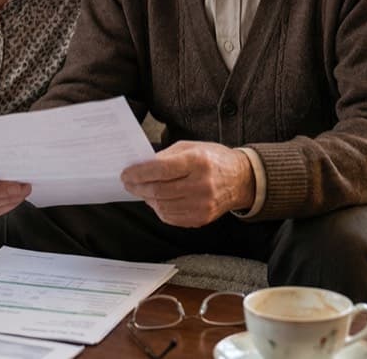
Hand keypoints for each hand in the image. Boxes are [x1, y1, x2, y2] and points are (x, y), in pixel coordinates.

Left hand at [121, 141, 253, 226]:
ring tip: (142, 190)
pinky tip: (157, 200)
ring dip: (147, 198)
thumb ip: (165, 157)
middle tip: (128, 183)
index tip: (126, 173)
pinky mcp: (201, 218)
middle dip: (138, 187)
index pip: (160, 169)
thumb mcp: (190, 147)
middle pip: (158, 190)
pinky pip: (171, 217)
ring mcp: (202, 204)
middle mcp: (201, 184)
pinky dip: (159, 209)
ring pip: (162, 206)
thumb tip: (140, 167)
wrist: (240, 179)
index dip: (138, 173)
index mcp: (197, 161)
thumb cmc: (212, 159)